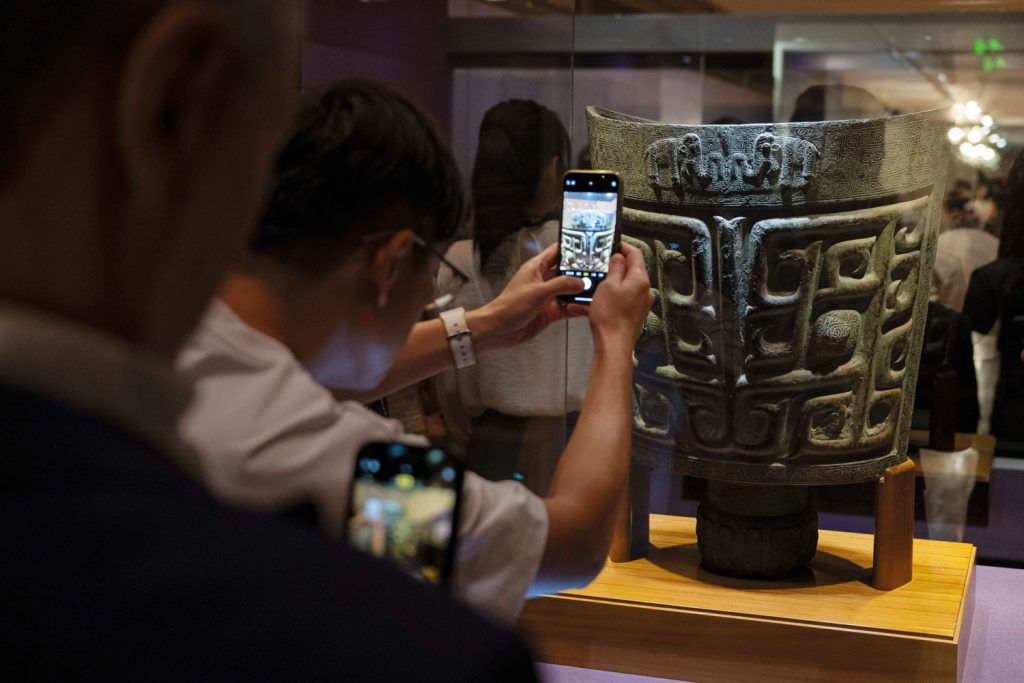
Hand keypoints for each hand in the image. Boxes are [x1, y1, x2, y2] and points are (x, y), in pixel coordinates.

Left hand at [471, 243, 588, 351]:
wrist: (499, 330)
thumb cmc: (509, 306)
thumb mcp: (538, 292)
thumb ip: (561, 285)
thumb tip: (580, 282)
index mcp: (536, 268)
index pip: (557, 252)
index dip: (572, 248)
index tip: (588, 247)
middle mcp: (544, 280)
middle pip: (567, 271)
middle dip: (582, 272)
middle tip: (599, 271)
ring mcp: (548, 296)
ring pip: (570, 290)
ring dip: (581, 291)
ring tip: (596, 289)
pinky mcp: (550, 312)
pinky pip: (568, 307)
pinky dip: (577, 307)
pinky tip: (586, 307)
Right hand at [588, 242, 653, 351]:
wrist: (613, 345)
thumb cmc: (611, 317)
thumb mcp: (608, 284)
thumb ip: (615, 267)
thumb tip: (619, 257)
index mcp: (641, 279)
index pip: (636, 254)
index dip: (623, 247)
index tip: (613, 244)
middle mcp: (644, 291)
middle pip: (630, 271)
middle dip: (614, 267)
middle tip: (600, 264)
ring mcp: (640, 304)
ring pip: (624, 287)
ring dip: (609, 284)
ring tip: (593, 286)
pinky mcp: (633, 315)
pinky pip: (620, 301)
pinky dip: (607, 299)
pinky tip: (591, 304)